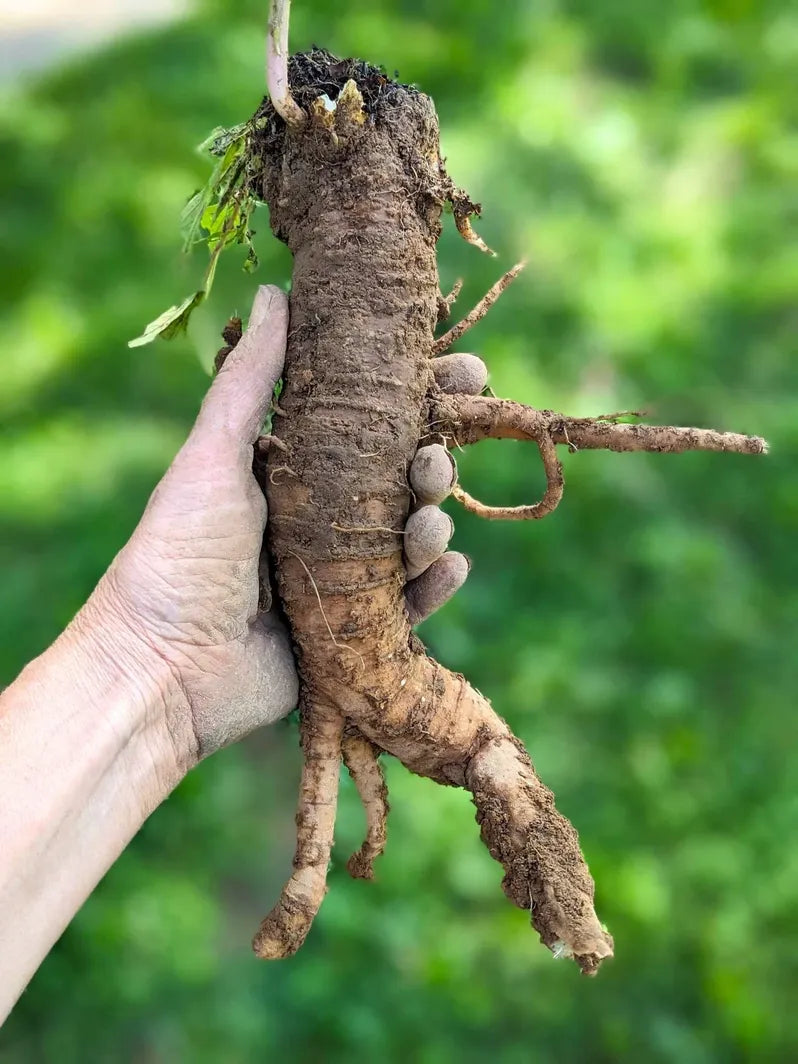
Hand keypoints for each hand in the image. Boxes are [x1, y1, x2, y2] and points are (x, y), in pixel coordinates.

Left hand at [84, 286, 483, 763]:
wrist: (160, 673)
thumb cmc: (176, 557)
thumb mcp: (212, 458)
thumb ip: (251, 381)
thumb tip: (276, 292)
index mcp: (286, 471)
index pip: (363, 421)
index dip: (413, 394)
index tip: (460, 369)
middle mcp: (315, 519)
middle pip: (394, 478)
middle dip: (431, 457)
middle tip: (442, 450)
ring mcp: (336, 576)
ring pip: (407, 537)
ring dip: (432, 519)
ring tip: (428, 514)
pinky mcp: (351, 631)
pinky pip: (409, 602)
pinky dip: (434, 583)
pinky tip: (449, 565)